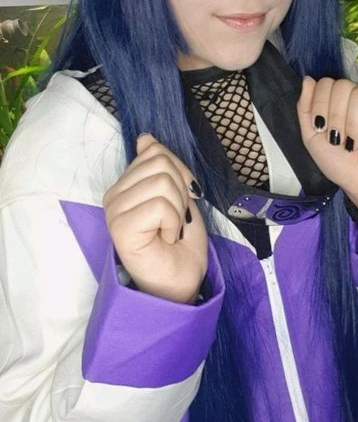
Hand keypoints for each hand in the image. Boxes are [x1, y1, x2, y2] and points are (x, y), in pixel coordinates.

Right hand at [103, 134, 207, 302]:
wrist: (180, 282)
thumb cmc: (179, 245)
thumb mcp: (178, 195)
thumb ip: (164, 167)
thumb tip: (146, 138)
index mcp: (125, 185)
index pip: (155, 152)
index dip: (180, 174)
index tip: (179, 203)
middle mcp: (113, 195)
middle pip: (160, 163)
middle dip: (180, 192)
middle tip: (173, 220)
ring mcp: (114, 211)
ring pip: (162, 182)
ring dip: (177, 210)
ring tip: (167, 231)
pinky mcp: (120, 226)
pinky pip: (160, 205)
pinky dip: (172, 223)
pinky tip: (163, 240)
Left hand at [297, 77, 357, 216]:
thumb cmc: (340, 164)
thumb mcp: (312, 137)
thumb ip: (305, 109)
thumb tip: (308, 79)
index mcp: (339, 100)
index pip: (326, 82)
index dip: (320, 104)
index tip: (321, 128)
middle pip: (342, 85)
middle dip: (334, 115)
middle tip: (337, 139)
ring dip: (351, 125)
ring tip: (352, 145)